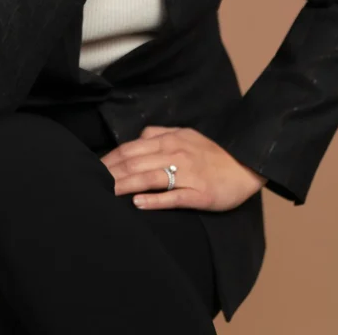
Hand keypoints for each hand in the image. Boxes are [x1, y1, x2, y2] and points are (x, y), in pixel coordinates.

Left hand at [98, 125, 267, 210]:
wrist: (247, 164)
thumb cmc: (213, 152)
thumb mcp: (186, 134)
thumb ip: (160, 134)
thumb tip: (138, 137)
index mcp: (170, 140)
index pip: (131, 148)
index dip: (110, 158)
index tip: (93, 168)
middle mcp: (175, 154)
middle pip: (136, 162)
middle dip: (111, 173)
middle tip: (90, 183)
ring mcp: (187, 174)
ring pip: (150, 177)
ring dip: (126, 185)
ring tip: (107, 192)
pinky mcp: (199, 193)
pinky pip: (174, 197)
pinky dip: (154, 200)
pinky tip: (138, 203)